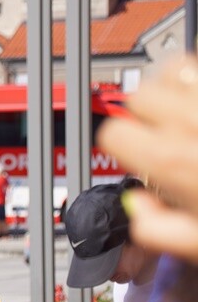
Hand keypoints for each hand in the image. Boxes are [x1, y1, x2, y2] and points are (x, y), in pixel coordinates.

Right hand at [98, 55, 197, 261]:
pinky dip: (196, 78)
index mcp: (173, 160)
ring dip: (173, 87)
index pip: (113, 135)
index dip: (122, 150)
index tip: (140, 160)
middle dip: (145, 116)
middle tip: (166, 137)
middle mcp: (192, 121)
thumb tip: (138, 213)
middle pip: (138, 97)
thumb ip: (160, 232)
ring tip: (185, 110)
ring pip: (172, 69)